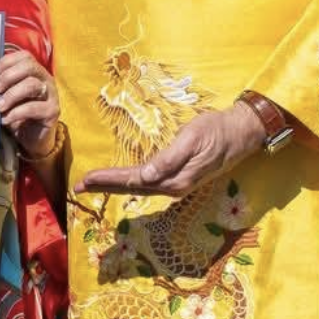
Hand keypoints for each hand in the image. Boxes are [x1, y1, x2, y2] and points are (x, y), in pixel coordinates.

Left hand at [0, 48, 60, 156]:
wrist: (31, 138)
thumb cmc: (18, 113)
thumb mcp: (8, 97)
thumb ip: (1, 87)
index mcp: (35, 72)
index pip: (24, 56)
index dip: (7, 61)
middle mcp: (45, 79)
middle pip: (29, 66)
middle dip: (8, 76)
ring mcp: (51, 95)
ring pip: (32, 85)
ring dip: (11, 94)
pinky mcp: (52, 111)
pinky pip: (34, 107)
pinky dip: (16, 112)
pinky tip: (6, 119)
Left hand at [73, 101, 263, 196]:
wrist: (241, 133)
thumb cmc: (216, 131)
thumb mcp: (192, 139)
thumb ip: (169, 159)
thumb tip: (145, 176)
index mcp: (173, 180)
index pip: (132, 180)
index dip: (107, 180)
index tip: (85, 180)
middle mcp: (172, 186)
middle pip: (131, 187)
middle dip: (104, 186)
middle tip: (78, 186)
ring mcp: (176, 184)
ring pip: (137, 186)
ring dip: (114, 185)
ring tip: (92, 184)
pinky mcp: (179, 177)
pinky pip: (147, 182)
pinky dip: (129, 181)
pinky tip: (121, 181)